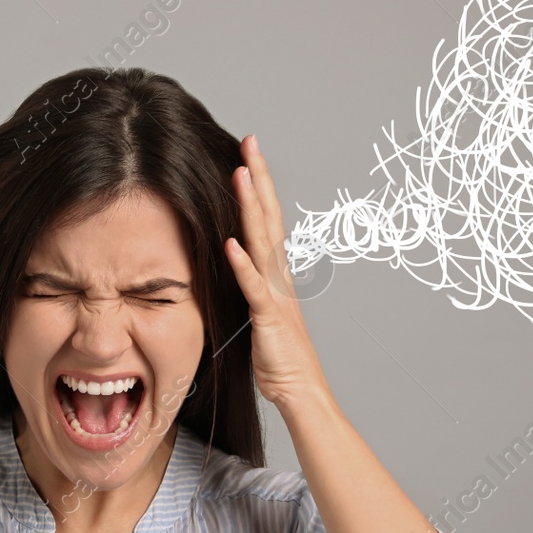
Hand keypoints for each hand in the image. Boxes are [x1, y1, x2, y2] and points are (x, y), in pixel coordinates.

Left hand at [223, 135, 328, 411]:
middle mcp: (280, 276)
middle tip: (250, 142)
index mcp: (276, 274)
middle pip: (268, 217)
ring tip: (241, 173)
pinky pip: (255, 287)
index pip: (267, 220)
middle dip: (259, 179)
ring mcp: (276, 294)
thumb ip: (251, 289)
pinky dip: (243, 265)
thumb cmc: (280, 358)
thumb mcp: (261, 314)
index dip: (259, 187)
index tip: (248, 155)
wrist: (301, 390)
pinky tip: (231, 243)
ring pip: (263, 241)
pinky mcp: (269, 316)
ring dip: (251, 207)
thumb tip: (236, 268)